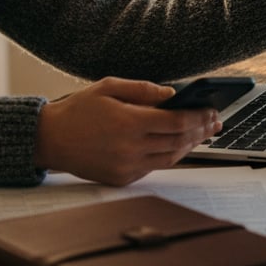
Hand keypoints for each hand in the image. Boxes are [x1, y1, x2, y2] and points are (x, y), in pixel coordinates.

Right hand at [34, 76, 221, 185]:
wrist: (50, 139)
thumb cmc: (78, 110)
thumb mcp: (108, 86)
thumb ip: (143, 90)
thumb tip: (171, 94)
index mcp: (128, 123)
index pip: (176, 123)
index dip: (198, 117)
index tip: (211, 111)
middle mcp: (130, 149)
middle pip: (178, 142)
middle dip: (200, 131)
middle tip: (214, 122)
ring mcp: (126, 167)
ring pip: (170, 158)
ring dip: (189, 145)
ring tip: (202, 133)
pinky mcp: (122, 179)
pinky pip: (154, 167)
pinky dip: (170, 155)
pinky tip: (177, 144)